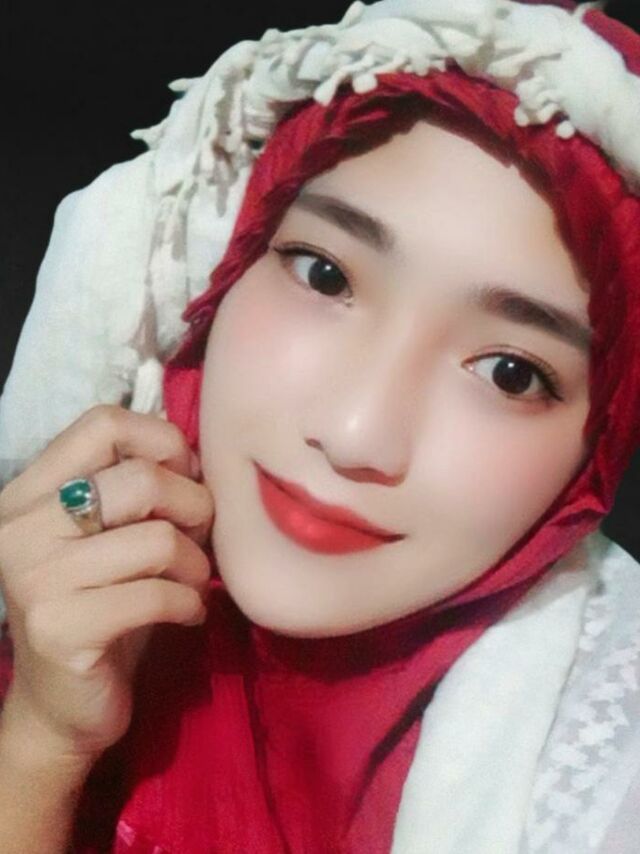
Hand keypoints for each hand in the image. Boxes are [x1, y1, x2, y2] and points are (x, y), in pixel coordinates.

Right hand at [0, 405, 213, 761]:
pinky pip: (157, 594)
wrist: (61, 708)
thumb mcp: (114, 538)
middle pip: (142, 478)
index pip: (103, 423)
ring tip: (194, 584)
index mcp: (30, 492)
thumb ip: (141, 490)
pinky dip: (189, 603)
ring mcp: (34, 579)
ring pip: (158, 539)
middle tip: (201, 541)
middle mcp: (20, 527)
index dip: (163, 442)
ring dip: (196, 565)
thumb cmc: (101, 608)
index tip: (186, 479)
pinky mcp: (59, 629)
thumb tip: (199, 458)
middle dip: (195, 507)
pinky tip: (187, 614)